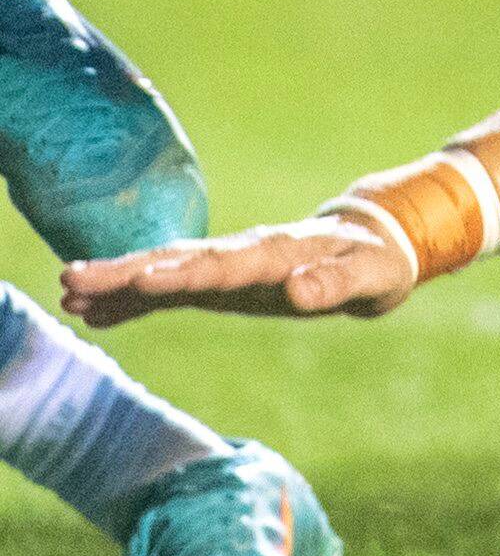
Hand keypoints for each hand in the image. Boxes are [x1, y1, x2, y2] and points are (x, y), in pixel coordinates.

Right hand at [61, 212, 417, 325]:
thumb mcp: (368, 276)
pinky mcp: (222, 282)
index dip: (185, 273)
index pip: (225, 265)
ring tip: (68, 293)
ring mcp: (228, 266)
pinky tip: (93, 312)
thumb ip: (334, 283)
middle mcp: (244, 254)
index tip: (142, 279)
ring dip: (119, 282)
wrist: (374, 242)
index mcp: (279, 253)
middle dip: (128, 271)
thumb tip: (298, 290)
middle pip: (180, 261)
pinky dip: (134, 299)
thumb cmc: (374, 262)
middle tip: (72, 278)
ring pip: (166, 270)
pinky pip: (170, 289)